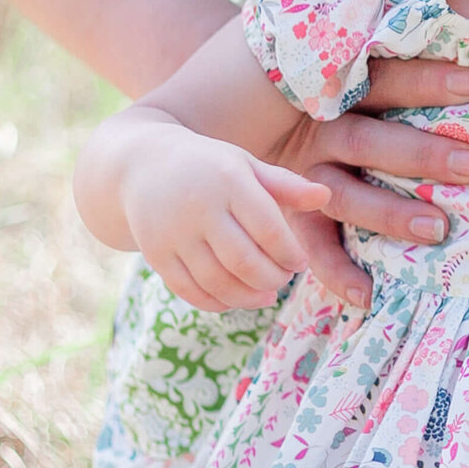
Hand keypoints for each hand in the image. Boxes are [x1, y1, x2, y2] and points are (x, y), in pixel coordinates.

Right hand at [124, 132, 331, 313]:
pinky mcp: (156, 254)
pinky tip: (236, 299)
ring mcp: (173, 234)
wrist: (142, 166)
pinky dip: (216, 302)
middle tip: (284, 279)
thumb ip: (285, 184)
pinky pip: (189, 290)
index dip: (289, 253)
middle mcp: (198, 207)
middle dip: (272, 278)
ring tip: (266, 294)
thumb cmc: (209, 166)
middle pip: (243, 260)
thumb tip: (326, 196)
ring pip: (216, 281)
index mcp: (228, 180)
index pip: (268, 228)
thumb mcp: (246, 165)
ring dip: (247, 296)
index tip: (300, 263)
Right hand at [269, 56, 468, 310]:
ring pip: (346, 195)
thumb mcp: (353, 70)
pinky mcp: (293, 213)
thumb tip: (462, 42)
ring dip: (391, 214)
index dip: (426, 81)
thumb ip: (396, 60)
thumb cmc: (333, 93)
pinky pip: (313, 246)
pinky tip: (369, 295)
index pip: (385, 81)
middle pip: (369, 141)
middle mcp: (321, 131)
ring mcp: (305, 175)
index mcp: (341, 91)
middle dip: (421, 155)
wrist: (242, 112)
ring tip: (438, 229)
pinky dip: (338, 273)